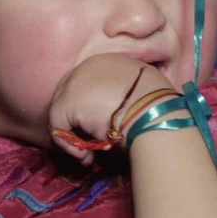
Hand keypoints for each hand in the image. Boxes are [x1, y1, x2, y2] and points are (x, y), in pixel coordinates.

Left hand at [48, 53, 172, 165]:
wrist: (155, 113)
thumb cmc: (158, 107)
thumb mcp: (144, 93)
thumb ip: (127, 97)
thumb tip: (125, 113)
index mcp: (108, 61)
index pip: (88, 83)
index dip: (89, 107)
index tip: (99, 127)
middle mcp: (88, 66)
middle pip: (70, 95)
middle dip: (77, 122)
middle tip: (92, 143)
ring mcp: (74, 82)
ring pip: (63, 112)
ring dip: (74, 137)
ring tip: (91, 153)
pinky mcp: (66, 102)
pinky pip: (58, 128)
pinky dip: (69, 146)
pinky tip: (87, 157)